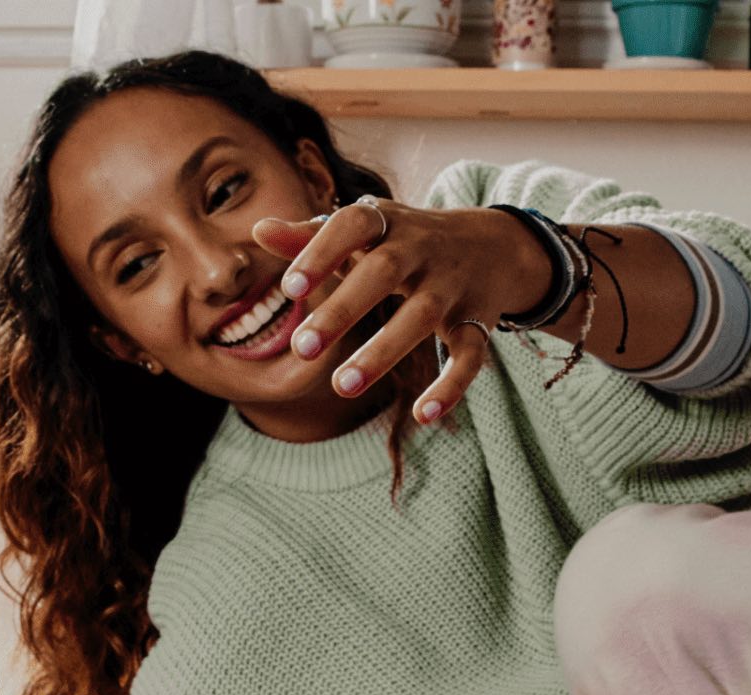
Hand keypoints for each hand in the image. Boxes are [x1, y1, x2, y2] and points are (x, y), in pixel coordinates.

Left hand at [251, 199, 554, 423]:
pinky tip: (424, 414)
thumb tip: (258, 229)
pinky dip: (451, 385)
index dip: (320, 252)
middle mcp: (422, 249)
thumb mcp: (364, 233)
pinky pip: (469, 354)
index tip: (290, 289)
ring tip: (342, 387)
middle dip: (344, 309)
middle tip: (302, 348)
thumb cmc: (404, 242)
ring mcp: (451, 286)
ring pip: (422, 316)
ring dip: (383, 351)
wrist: (491, 245)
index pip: (352, 225)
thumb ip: (310, 236)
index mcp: (387, 224)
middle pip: (384, 271)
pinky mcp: (476, 321)